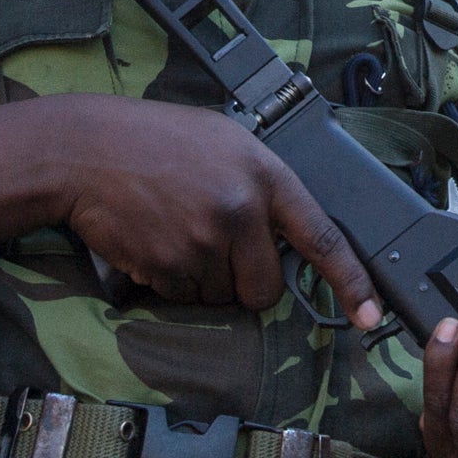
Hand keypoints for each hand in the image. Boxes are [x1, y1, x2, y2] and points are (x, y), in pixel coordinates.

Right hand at [51, 94, 379, 327]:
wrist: (85, 150)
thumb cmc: (155, 140)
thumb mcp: (225, 141)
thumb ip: (262, 184)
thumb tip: (286, 233)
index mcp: (264, 175)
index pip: (322, 238)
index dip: (352, 282)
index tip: (372, 317)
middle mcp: (241, 210)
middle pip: (265, 288)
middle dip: (245, 283)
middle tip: (214, 248)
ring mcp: (203, 242)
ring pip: (221, 296)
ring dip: (202, 279)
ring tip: (175, 229)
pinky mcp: (167, 267)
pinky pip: (183, 298)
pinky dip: (170, 282)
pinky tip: (154, 240)